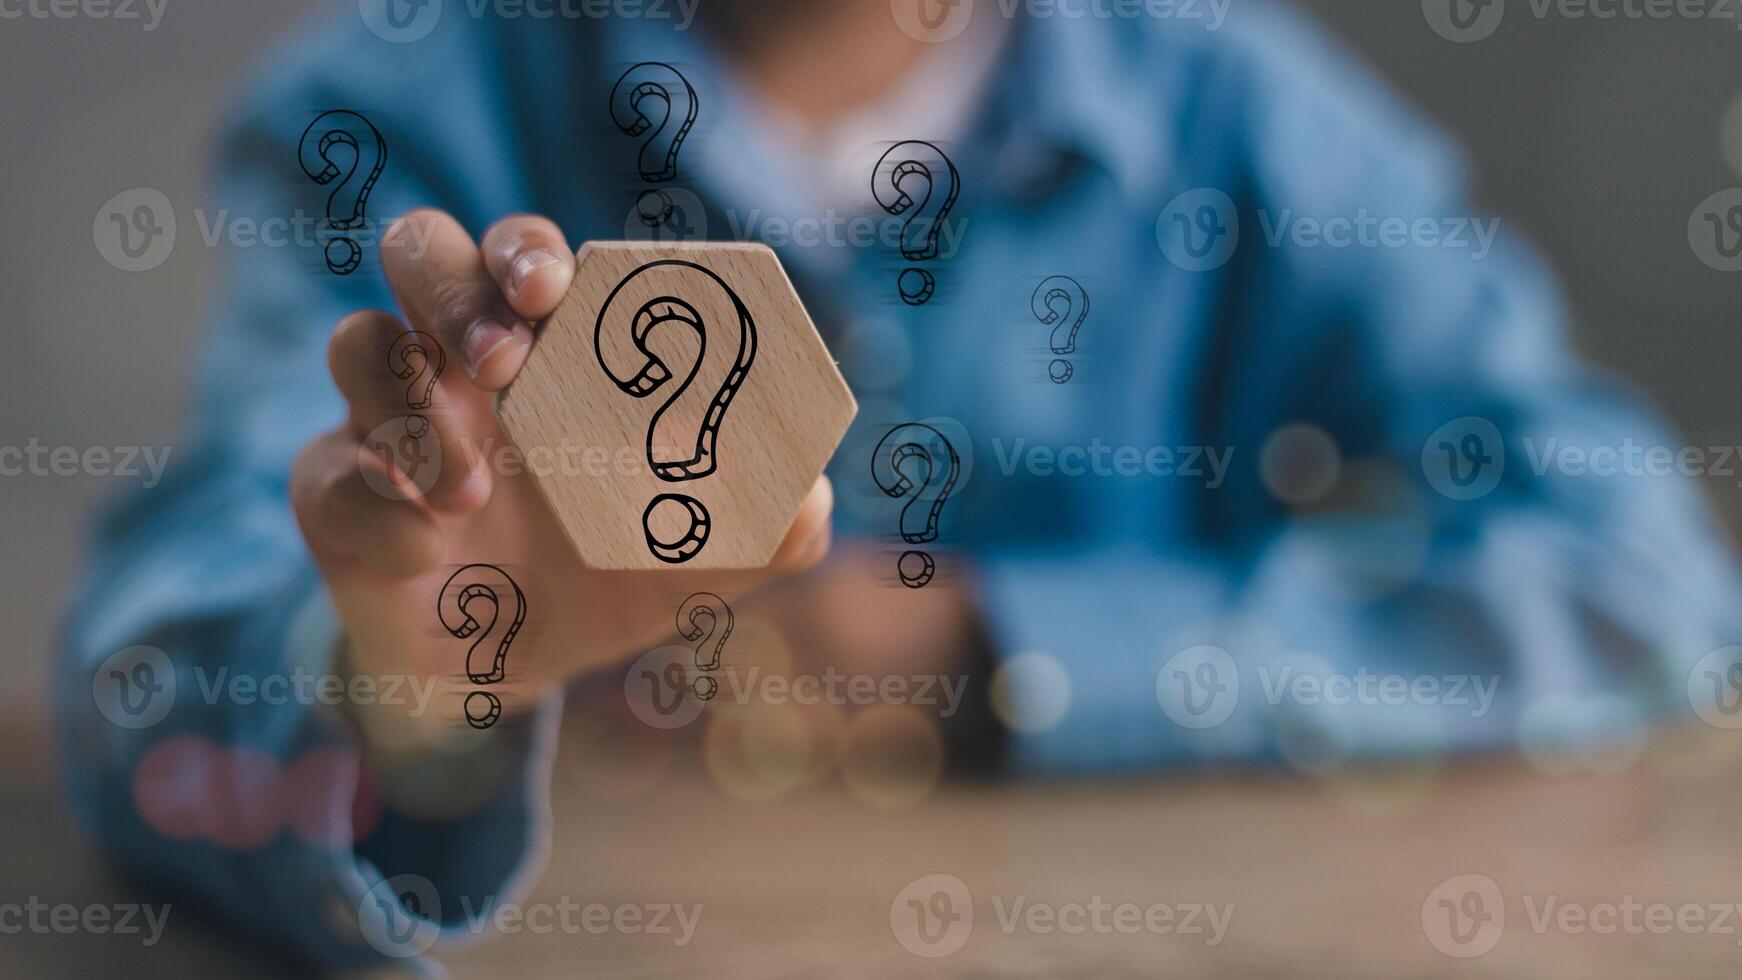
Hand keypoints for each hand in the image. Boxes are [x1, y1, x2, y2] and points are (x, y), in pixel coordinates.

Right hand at [290, 210, 832, 742]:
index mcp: (550, 350)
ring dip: (410, 399)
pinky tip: (429, 545)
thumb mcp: (703, 557)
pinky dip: (379, 503)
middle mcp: (458, 363)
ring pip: (356, 340)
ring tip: (471, 491)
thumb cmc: (607, 576)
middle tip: (506, 360)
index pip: (527, 257)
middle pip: (423, 251)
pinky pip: (328, 472)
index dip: (530, 253)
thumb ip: (773, 524)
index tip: (558, 291)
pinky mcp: (336, 495)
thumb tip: (815, 497)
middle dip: (459, 285)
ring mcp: (385, 421)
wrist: (512, 673)